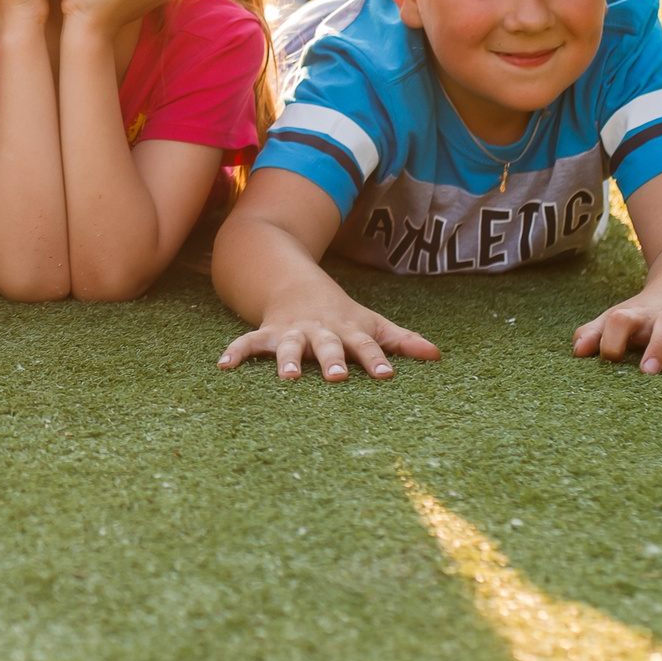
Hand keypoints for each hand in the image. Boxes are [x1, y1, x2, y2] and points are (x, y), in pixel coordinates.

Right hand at [219, 294, 441, 380]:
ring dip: (287, 359)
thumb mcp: (372, 323)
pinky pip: (248, 342)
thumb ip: (401, 341)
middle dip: (332, 360)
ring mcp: (292, 331)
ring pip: (289, 345)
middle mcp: (320, 331)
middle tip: (336, 377)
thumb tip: (437, 355)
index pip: (366, 346)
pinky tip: (224, 366)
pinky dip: (236, 352)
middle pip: (328, 345)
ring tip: (288, 377)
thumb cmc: (341, 315)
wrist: (295, 283)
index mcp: (348, 331)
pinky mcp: (267, 332)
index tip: (386, 376)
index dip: (376, 360)